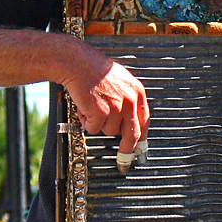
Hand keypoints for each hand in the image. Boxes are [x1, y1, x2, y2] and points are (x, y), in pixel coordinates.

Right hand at [60, 40, 149, 155]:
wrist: (77, 62)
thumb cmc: (94, 70)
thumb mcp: (120, 81)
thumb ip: (127, 99)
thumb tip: (129, 121)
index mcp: (137, 92)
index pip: (144, 121)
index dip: (141, 136)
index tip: (139, 147)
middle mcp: (130, 100)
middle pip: (132, 134)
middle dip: (127, 149)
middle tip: (123, 158)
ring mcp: (116, 107)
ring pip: (109, 131)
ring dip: (98, 123)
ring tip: (92, 106)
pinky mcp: (101, 112)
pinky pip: (94, 128)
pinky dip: (87, 121)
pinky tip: (85, 106)